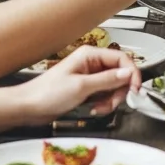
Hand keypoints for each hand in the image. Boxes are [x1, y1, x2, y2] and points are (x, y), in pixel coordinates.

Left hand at [19, 46, 140, 122]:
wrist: (28, 107)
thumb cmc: (47, 93)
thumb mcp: (81, 86)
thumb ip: (107, 80)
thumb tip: (128, 74)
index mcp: (90, 55)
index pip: (122, 59)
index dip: (132, 73)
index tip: (135, 89)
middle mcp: (92, 63)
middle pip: (120, 73)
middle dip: (120, 90)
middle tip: (115, 103)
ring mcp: (89, 76)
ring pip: (113, 86)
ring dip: (111, 99)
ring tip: (100, 108)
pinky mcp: (87, 88)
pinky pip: (104, 94)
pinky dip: (104, 103)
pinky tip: (95, 108)